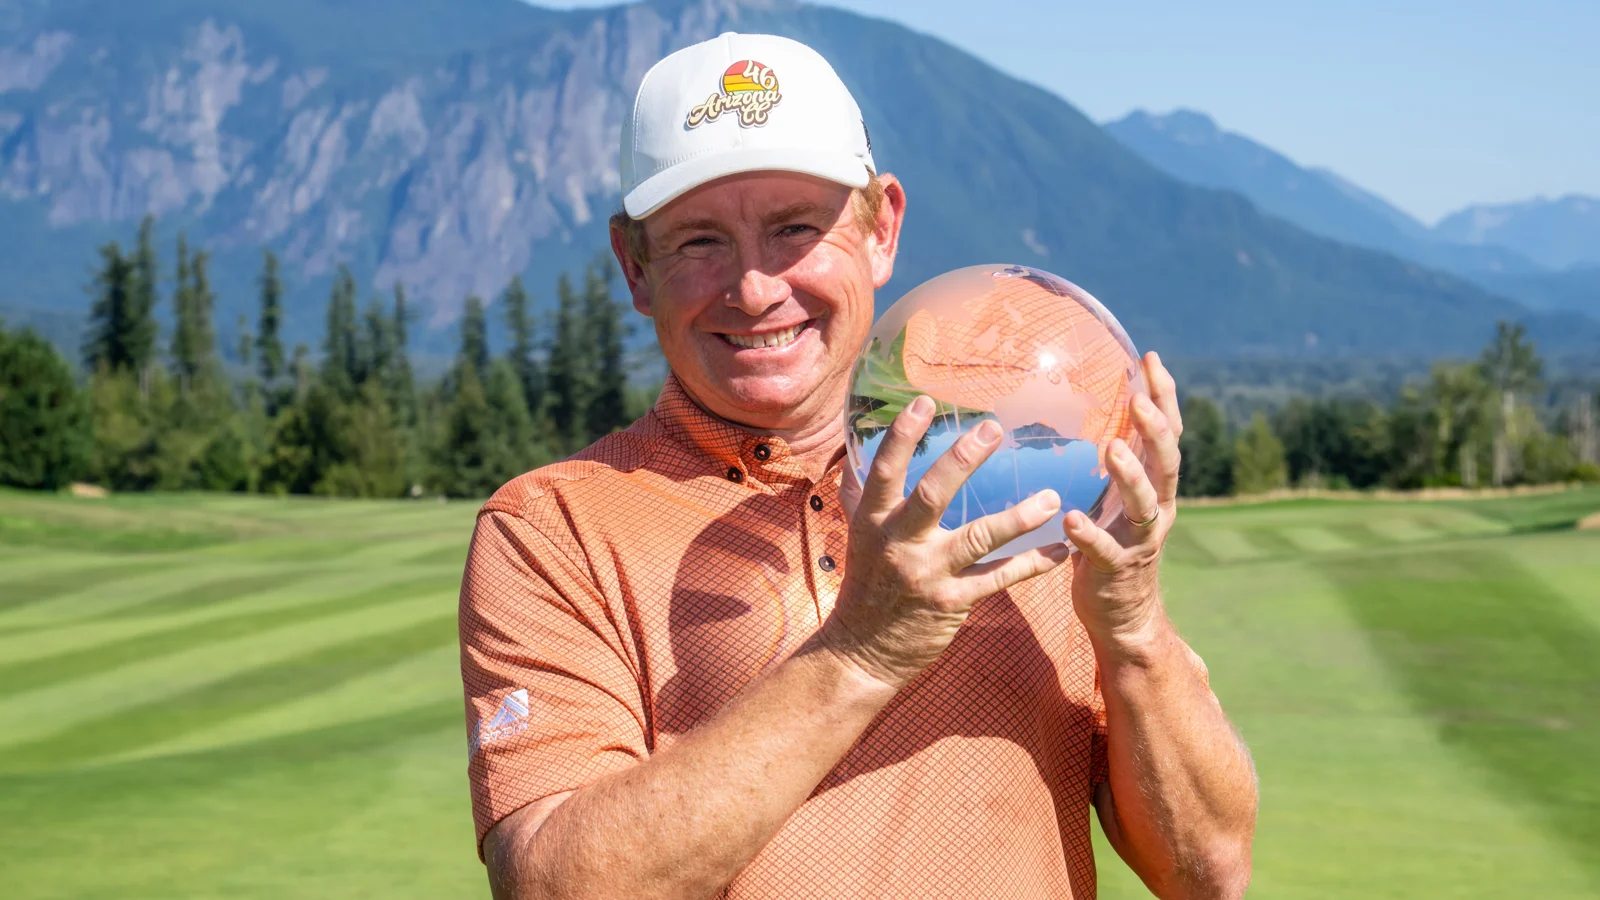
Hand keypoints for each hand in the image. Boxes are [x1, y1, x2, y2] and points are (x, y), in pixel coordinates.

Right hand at [822, 395, 1072, 688]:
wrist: (862, 652)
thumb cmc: (866, 586)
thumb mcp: (859, 537)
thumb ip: (865, 495)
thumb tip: (861, 446)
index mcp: (874, 521)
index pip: (884, 470)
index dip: (903, 436)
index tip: (925, 401)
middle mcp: (899, 543)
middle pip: (933, 494)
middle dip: (963, 460)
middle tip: (994, 429)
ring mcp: (928, 574)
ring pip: (978, 538)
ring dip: (1018, 517)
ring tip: (1052, 498)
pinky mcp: (952, 602)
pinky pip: (999, 579)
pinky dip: (1031, 565)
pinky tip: (1061, 552)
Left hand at [1063, 352, 1183, 654]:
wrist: (1123, 616)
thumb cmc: (1112, 545)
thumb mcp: (1116, 498)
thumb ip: (1116, 461)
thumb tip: (1101, 408)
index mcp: (1156, 488)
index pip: (1166, 434)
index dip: (1163, 397)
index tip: (1150, 359)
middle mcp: (1157, 511)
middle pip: (1167, 464)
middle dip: (1155, 430)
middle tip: (1138, 399)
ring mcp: (1140, 542)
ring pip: (1145, 506)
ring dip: (1130, 476)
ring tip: (1112, 449)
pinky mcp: (1117, 571)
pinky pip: (1105, 552)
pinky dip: (1089, 535)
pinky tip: (1071, 519)